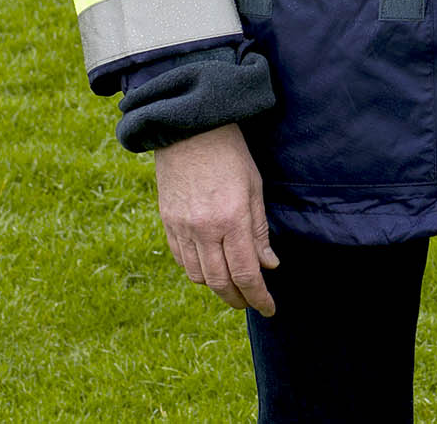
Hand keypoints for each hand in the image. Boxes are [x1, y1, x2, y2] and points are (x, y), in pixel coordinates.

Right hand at [152, 123, 279, 314]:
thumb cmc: (230, 153)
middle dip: (238, 299)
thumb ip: (260, 230)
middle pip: (220, 282)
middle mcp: (204, 229)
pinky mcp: (167, 221)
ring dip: (217, 288)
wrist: (189, 127)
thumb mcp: (254, 188)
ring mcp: (182, 227)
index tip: (269, 309)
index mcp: (231, 219)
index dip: (259, 297)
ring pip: (198, 276)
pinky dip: (196, 271)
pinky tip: (209, 268)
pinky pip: (181, 260)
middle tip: (251, 303)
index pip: (247, 274)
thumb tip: (269, 266)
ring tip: (232, 287)